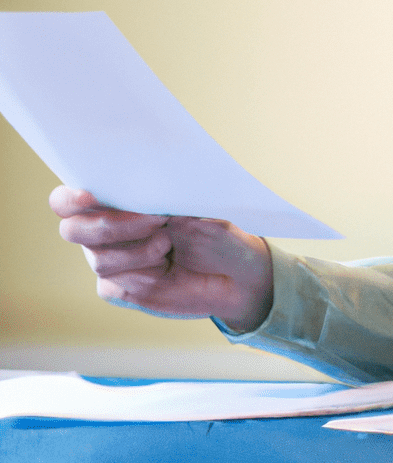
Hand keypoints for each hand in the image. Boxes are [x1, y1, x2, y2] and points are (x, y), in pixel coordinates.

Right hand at [50, 187, 273, 332]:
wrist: (236, 274)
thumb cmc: (218, 232)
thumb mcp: (202, 209)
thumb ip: (170, 199)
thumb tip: (150, 190)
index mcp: (118, 200)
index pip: (69, 199)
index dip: (70, 197)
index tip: (90, 196)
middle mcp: (106, 230)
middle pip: (74, 228)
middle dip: (111, 225)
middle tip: (156, 221)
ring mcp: (112, 261)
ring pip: (98, 258)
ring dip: (137, 250)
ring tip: (170, 244)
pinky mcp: (121, 289)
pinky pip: (113, 283)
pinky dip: (141, 274)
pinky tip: (164, 268)